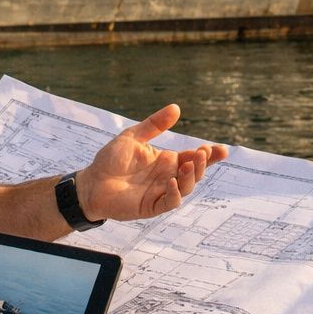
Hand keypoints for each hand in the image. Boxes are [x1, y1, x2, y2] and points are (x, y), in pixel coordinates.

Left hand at [77, 105, 228, 221]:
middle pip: (194, 172)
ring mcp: (160, 192)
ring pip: (186, 188)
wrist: (91, 182)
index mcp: (166, 160)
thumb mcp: (133, 136)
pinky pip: (169, 202)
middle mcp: (168, 176)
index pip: (193, 157)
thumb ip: (154, 124)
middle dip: (203, 163)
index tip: (221, 150)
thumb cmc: (110, 159)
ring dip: (191, 177)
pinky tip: (172, 182)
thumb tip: (176, 108)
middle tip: (203, 152)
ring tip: (189, 164)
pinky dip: (174, 193)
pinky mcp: (151, 206)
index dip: (209, 155)